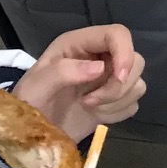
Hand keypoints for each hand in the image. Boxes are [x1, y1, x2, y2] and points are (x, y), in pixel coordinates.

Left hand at [13, 26, 145, 141]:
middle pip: (136, 60)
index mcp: (81, 44)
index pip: (118, 34)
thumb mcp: (37, 84)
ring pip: (137, 84)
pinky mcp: (115, 102)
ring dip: (116, 101)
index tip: (118, 78)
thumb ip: (64, 71)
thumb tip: (100, 68)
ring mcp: (109, 80)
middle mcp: (100, 57)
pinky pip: (133, 104)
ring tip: (89, 107)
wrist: (32, 133)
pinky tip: (97, 116)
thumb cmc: (29, 103)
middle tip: (90, 101)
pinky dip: (118, 113)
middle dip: (118, 86)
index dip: (124, 53)